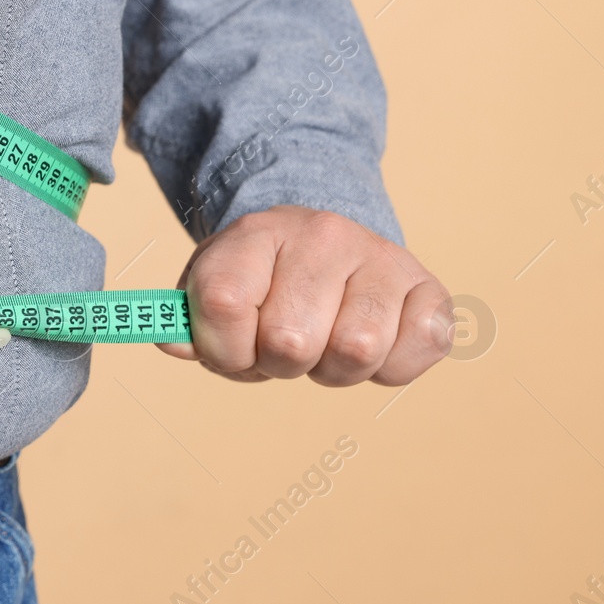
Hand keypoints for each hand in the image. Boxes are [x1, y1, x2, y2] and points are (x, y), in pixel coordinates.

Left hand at [157, 206, 452, 385]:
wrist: (323, 242)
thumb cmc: (261, 279)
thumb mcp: (213, 287)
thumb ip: (188, 321)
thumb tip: (173, 344)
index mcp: (256, 233)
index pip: (222, 303)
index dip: (222, 349)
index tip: (233, 346)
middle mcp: (323, 234)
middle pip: (291, 340)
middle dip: (280, 364)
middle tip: (284, 346)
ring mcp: (381, 257)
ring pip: (356, 351)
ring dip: (334, 370)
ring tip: (325, 344)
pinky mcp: (429, 286)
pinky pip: (419, 348)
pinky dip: (390, 368)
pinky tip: (373, 344)